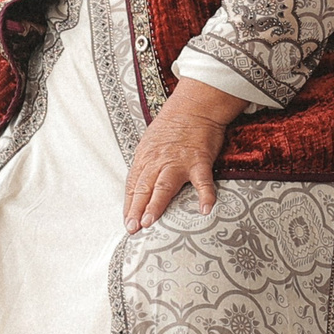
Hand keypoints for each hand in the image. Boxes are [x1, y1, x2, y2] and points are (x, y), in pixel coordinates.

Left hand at [124, 95, 233, 231]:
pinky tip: (205, 209)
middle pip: (144, 187)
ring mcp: (179, 161)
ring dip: (156, 204)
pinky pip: (202, 180)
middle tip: (133, 228)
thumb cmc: (173, 125)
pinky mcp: (199, 160)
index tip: (128, 222)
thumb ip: (146, 165)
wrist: (194, 106)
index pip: (133, 185)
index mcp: (145, 157)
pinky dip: (205, 195)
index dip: (129, 205)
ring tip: (151, 221)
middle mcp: (159, 160)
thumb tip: (139, 186)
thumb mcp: (151, 143)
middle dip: (136, 209)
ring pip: (164, 185)